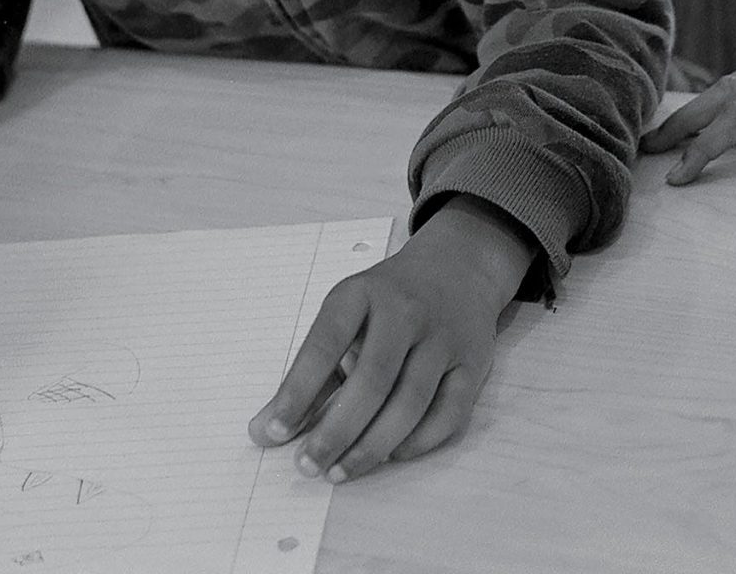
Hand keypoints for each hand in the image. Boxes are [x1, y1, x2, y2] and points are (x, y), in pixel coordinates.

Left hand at [249, 196, 534, 480]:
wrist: (459, 265)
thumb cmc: (389, 300)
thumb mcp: (346, 314)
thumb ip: (308, 372)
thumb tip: (262, 430)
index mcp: (363, 292)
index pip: (326, 342)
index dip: (298, 390)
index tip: (273, 431)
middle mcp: (405, 310)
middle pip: (371, 379)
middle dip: (336, 430)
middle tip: (308, 465)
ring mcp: (443, 336)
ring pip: (410, 402)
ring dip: (372, 446)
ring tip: (340, 471)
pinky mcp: (473, 362)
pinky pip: (448, 414)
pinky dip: (418, 443)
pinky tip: (391, 455)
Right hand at [641, 63, 735, 198]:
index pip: (734, 124)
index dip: (701, 149)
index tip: (677, 178)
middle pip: (721, 97)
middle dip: (682, 122)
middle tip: (646, 147)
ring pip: (733, 82)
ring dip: (698, 102)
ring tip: (673, 126)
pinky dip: (725, 88)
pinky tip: (722, 98)